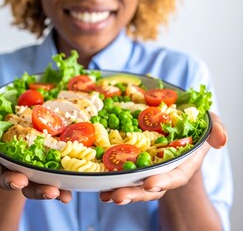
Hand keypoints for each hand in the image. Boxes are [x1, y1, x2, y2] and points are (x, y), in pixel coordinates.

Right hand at [0, 95, 72, 202]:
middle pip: (11, 178)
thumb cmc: (6, 110)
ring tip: (53, 193)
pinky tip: (67, 195)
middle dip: (14, 181)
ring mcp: (33, 167)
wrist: (33, 110)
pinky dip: (62, 190)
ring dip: (41, 191)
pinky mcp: (51, 167)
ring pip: (33, 184)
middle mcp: (14, 163)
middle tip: (19, 182)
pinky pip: (55, 181)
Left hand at [99, 112, 226, 203]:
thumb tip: (220, 140)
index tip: (150, 183)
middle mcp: (163, 172)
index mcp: (182, 164)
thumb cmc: (192, 128)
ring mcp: (148, 170)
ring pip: (134, 185)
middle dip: (135, 194)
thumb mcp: (208, 123)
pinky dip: (111, 182)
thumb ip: (216, 130)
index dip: (163, 181)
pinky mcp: (134, 165)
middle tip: (119, 196)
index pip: (174, 177)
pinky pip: (123, 175)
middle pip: (150, 188)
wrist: (175, 130)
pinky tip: (100, 188)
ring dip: (120, 191)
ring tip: (106, 196)